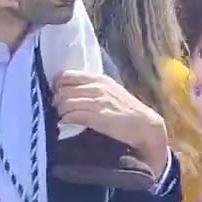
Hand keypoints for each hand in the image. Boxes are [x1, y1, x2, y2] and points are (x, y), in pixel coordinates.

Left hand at [52, 72, 168, 175]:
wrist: (144, 125)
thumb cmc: (126, 109)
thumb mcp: (110, 91)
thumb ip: (93, 87)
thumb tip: (70, 90)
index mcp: (99, 79)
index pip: (66, 76)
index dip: (58, 85)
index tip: (58, 94)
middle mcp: (97, 87)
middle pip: (62, 90)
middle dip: (57, 100)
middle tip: (59, 108)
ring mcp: (97, 102)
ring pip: (64, 102)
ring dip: (61, 111)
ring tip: (64, 117)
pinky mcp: (97, 117)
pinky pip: (72, 116)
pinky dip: (66, 120)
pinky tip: (68, 124)